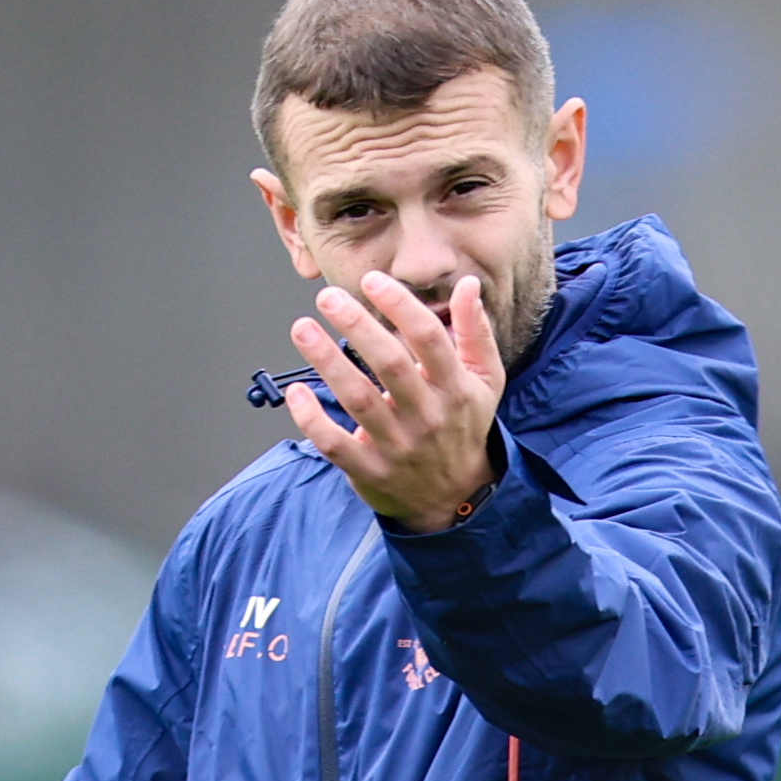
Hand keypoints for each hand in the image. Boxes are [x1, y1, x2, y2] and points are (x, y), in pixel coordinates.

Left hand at [281, 269, 504, 532]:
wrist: (454, 499)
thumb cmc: (463, 426)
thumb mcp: (484, 381)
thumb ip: (475, 332)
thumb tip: (468, 284)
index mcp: (455, 388)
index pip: (428, 339)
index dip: (399, 306)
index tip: (371, 281)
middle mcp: (427, 416)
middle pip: (390, 365)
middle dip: (357, 326)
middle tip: (328, 297)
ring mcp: (397, 446)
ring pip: (359, 400)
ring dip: (327, 362)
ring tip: (302, 329)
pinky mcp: (370, 471)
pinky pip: (336, 445)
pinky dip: (312, 420)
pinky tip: (296, 392)